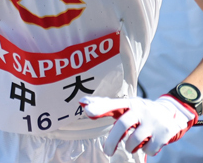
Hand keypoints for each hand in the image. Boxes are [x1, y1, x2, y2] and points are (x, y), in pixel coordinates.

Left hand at [81, 95, 196, 155]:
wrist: (172, 113)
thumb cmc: (139, 111)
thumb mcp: (125, 106)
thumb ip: (104, 105)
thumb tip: (82, 102)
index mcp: (129, 103)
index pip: (113, 104)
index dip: (100, 107)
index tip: (88, 112)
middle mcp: (141, 109)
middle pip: (122, 125)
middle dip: (112, 140)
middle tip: (106, 151)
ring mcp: (153, 121)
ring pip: (135, 140)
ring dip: (130, 147)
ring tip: (130, 145)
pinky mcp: (165, 133)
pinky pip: (149, 149)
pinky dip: (146, 150)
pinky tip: (148, 144)